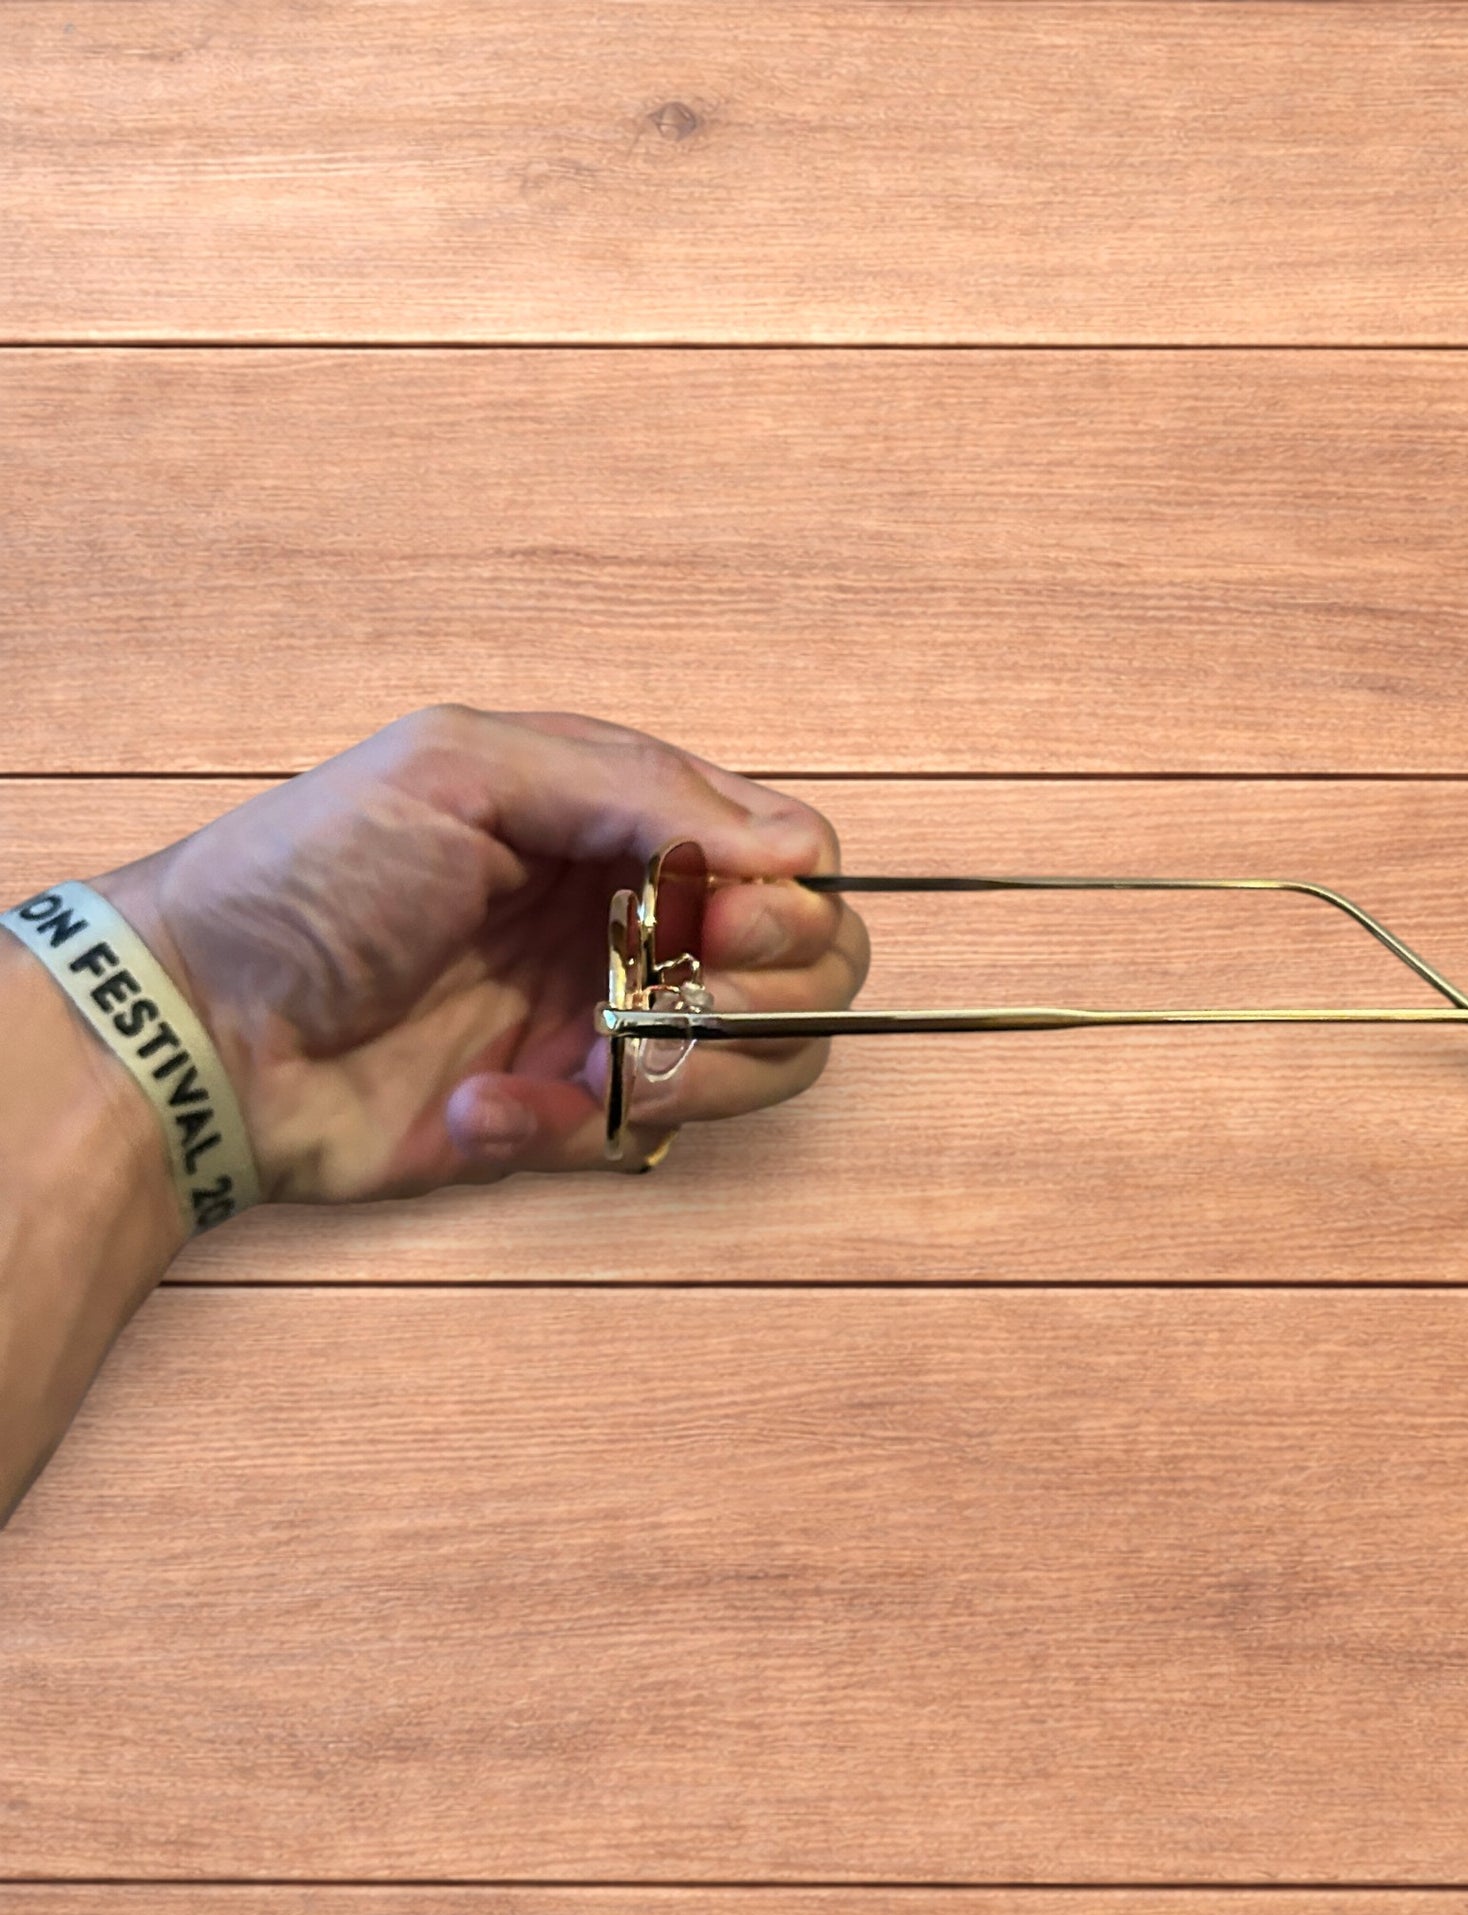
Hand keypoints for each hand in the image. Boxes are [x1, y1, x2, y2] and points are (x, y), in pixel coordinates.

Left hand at [94, 706, 868, 1202]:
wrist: (200, 1028)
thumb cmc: (314, 873)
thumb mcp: (466, 770)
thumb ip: (636, 790)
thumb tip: (800, 849)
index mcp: (624, 822)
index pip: (788, 856)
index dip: (790, 895)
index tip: (730, 917)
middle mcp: (640, 920)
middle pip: (813, 966)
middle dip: (776, 988)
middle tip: (684, 989)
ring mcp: (614, 1022)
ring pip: (763, 1062)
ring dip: (698, 1069)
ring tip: (592, 1063)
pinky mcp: (571, 1116)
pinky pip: (640, 1137)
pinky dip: (568, 1125)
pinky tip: (480, 1103)